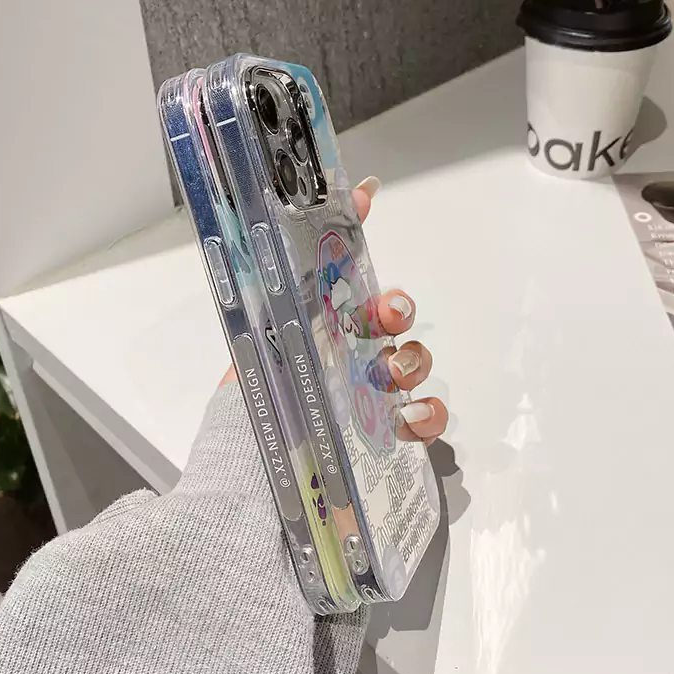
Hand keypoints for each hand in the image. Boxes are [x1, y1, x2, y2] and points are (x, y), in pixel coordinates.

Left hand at [220, 175, 447, 444]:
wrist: (245, 475)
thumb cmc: (254, 397)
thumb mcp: (267, 326)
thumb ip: (296, 265)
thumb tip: (340, 199)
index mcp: (320, 328)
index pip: (355, 286)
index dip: (368, 259)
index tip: (374, 240)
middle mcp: (348, 356)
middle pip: (394, 324)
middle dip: (398, 311)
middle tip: (387, 315)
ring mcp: (371, 396)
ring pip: (414, 366)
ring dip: (413, 361)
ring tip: (390, 373)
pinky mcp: (385, 436)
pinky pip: (425, 421)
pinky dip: (429, 416)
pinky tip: (411, 417)